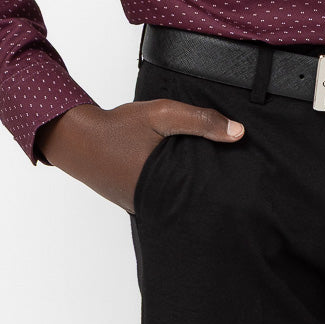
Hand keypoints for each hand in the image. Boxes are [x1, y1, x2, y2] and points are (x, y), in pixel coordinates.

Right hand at [34, 99, 245, 212]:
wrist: (78, 139)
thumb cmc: (120, 126)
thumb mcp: (162, 115)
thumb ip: (200, 121)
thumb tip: (239, 133)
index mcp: (164, 188)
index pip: (204, 198)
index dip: (225, 193)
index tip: (247, 187)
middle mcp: (153, 205)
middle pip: (193, 203)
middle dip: (212, 196)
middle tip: (238, 187)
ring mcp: (142, 208)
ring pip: (177, 203)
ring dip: (191, 192)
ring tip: (217, 183)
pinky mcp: (135, 203)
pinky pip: (162, 200)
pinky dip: (173, 191)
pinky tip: (185, 179)